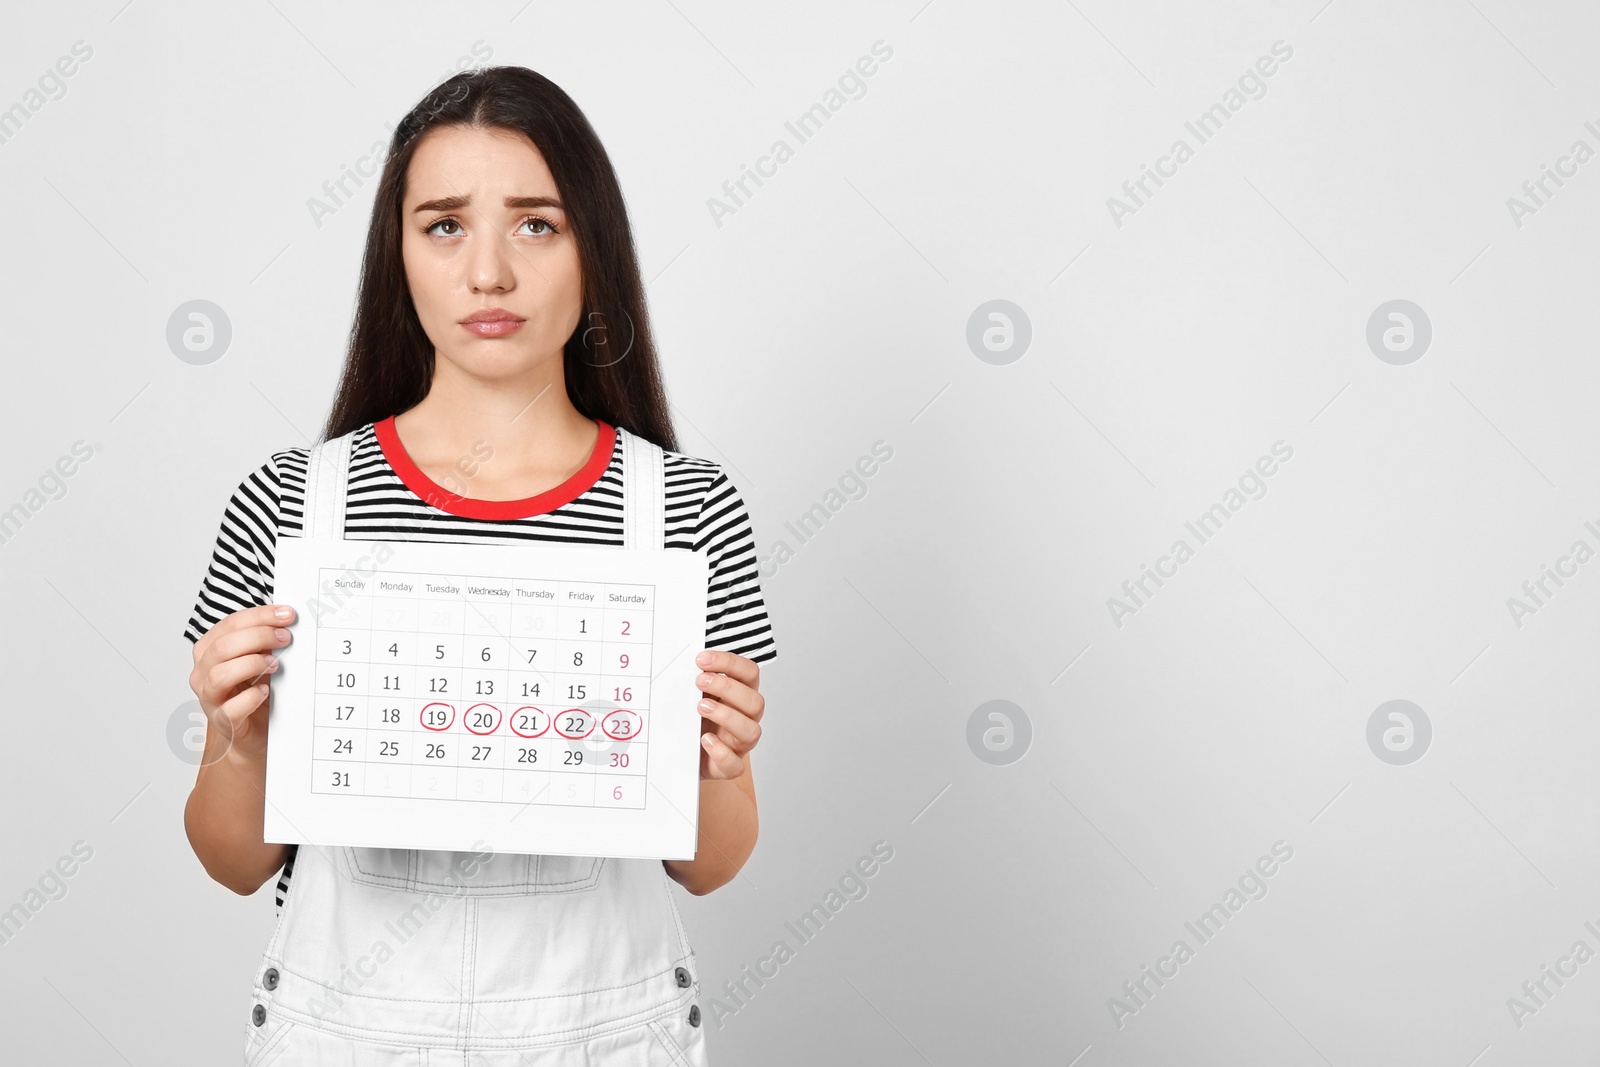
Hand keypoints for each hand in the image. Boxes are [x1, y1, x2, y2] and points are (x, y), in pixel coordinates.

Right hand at [188, 604, 295, 761]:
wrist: (252, 730)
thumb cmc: (252, 690)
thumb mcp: (258, 659)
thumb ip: (264, 641)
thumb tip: (286, 620)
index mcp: (209, 651)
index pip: (229, 624)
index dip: (259, 616)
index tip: (287, 614)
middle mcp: (203, 672)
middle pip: (223, 647)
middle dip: (258, 637)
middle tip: (285, 638)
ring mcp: (210, 697)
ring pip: (220, 675)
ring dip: (251, 664)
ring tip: (275, 664)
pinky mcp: (223, 721)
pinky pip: (231, 708)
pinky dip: (251, 697)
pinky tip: (265, 691)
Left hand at [692, 650, 762, 779]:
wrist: (686, 755)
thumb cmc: (695, 720)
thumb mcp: (696, 696)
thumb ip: (696, 682)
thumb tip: (681, 662)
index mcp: (741, 695)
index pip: (750, 673)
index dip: (730, 663)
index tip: (702, 659)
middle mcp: (746, 718)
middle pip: (755, 701)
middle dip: (727, 688)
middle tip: (699, 681)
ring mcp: (740, 744)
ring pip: (751, 731)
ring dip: (726, 716)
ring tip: (700, 707)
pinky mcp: (729, 766)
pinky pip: (735, 764)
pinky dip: (721, 752)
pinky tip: (705, 739)